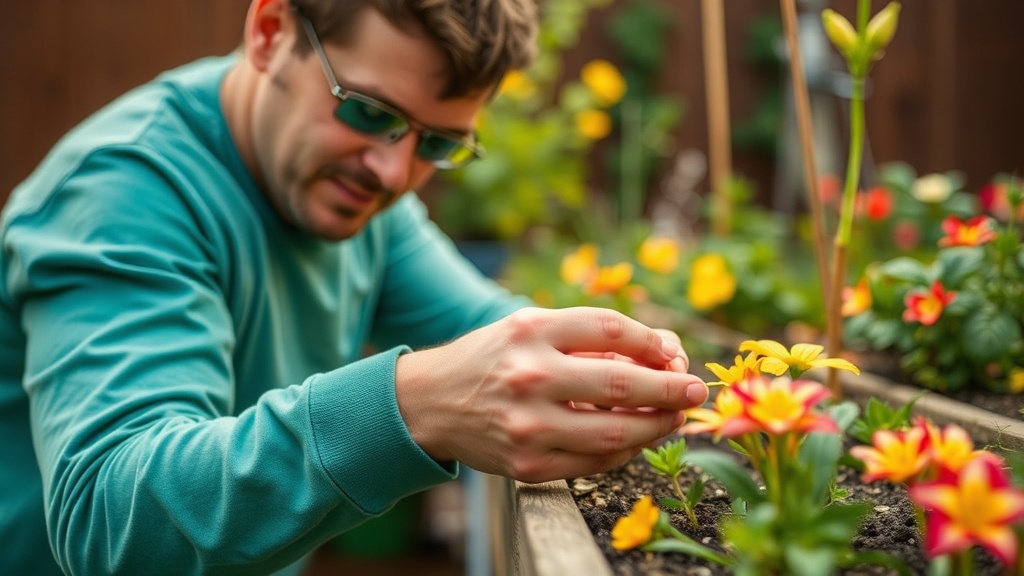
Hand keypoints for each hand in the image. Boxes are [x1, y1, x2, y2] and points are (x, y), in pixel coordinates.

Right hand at [395, 307, 708, 482]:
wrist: (429, 403)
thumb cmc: (492, 359)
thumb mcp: (530, 329)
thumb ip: (591, 337)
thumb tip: (666, 352)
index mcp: (530, 331)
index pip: (611, 329)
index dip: (652, 341)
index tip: (673, 353)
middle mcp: (529, 376)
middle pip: (623, 383)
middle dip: (672, 388)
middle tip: (697, 390)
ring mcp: (528, 426)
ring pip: (617, 432)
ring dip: (658, 425)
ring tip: (675, 417)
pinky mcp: (527, 465)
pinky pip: (595, 462)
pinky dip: (625, 451)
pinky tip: (636, 438)